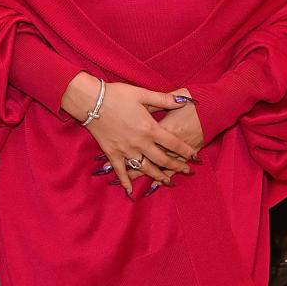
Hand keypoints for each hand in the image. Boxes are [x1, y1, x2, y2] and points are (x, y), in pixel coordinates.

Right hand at [72, 78, 199, 194]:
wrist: (91, 100)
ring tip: (169, 182)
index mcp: (150, 128)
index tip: (195, 157)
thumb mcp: (143, 94)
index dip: (186, 151)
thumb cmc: (118, 95)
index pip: (173, 144)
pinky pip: (121, 171)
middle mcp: (140, 143)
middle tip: (187, 172)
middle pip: (163, 160)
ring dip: (158, 176)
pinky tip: (131, 191)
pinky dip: (126, 181)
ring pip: (146, 168)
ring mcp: (126, 150)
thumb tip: (184, 101)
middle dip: (177, 167)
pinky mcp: (112, 153)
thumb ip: (164, 100)